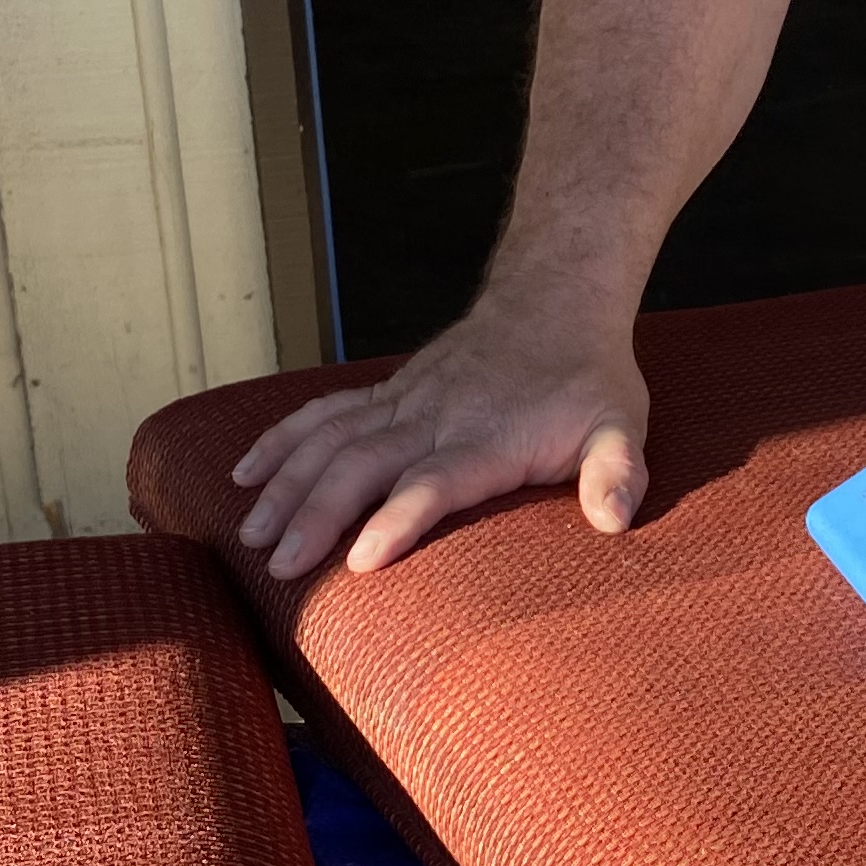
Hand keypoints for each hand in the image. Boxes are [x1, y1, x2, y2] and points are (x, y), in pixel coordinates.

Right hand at [230, 286, 649, 579]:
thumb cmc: (588, 377)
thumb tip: (617, 519)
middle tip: (279, 567)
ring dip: (285, 486)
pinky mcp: (387, 392)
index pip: (434, 483)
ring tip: (249, 536)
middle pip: (363, 465)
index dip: (397, 519)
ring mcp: (403, 402)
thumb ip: (616, 472)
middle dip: (315, 515)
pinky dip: (280, 441)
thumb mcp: (621, 425)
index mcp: (487, 439)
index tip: (361, 559)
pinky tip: (244, 474)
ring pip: (330, 440)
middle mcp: (434, 419)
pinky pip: (323, 414)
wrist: (555, 298)